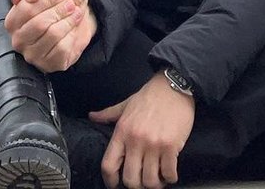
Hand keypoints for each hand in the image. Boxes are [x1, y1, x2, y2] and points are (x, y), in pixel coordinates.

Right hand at [5, 0, 96, 72]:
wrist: (67, 22)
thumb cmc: (50, 5)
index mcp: (12, 21)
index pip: (26, 9)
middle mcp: (19, 40)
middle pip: (39, 24)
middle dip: (58, 10)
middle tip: (70, 2)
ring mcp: (32, 55)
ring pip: (52, 35)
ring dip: (68, 20)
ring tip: (76, 11)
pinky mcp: (48, 64)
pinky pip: (62, 48)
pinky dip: (72, 33)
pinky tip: (75, 24)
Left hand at [90, 73, 194, 188]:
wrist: (173, 86)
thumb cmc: (149, 96)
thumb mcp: (126, 104)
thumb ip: (108, 114)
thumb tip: (91, 116)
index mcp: (122, 131)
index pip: (108, 165)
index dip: (110, 181)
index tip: (115, 184)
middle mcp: (136, 140)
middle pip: (130, 179)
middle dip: (136, 185)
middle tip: (142, 180)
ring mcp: (154, 144)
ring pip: (150, 180)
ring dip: (154, 184)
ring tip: (157, 178)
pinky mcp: (171, 146)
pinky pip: (169, 173)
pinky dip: (170, 177)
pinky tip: (169, 172)